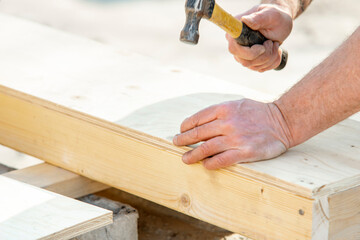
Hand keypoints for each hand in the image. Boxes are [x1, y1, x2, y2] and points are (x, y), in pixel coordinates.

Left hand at [173, 99, 291, 169]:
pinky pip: (222, 160)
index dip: (186, 126)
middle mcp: (228, 122)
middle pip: (198, 133)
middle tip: (176, 144)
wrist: (283, 121)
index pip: (198, 118)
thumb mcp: (237, 104)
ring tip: (185, 158)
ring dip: (192, 154)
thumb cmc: (257, 112)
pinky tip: (205, 165)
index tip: (181, 131)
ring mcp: (236, 138)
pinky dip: (211, 163)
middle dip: (184, 140)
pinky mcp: (245, 152)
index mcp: (224, 108)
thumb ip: (219, 112)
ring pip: (207, 148)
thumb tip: (199, 122)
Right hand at [227, 4, 292, 71]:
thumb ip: (258, 18)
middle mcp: (236, 45)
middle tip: (272, 42)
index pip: (234, 49)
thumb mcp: (269, 14)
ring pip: (255, 66)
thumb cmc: (274, 16)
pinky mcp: (251, 62)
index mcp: (236, 32)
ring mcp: (243, 56)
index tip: (262, 47)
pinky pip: (262, 69)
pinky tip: (276, 50)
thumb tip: (245, 20)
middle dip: (264, 55)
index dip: (249, 52)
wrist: (280, 23)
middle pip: (245, 61)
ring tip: (275, 44)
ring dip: (271, 57)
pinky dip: (273, 61)